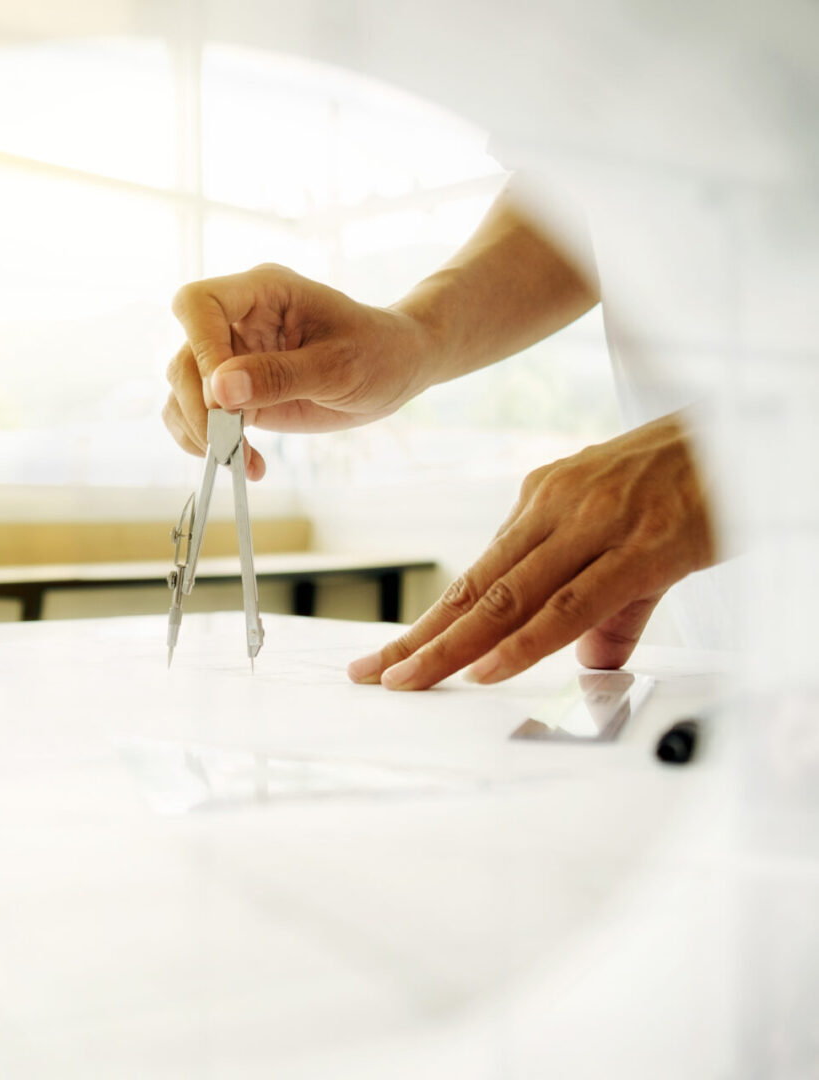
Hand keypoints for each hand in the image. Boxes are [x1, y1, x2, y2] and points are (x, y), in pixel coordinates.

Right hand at [162, 263, 436, 479]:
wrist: (396, 368)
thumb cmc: (378, 352)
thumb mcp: (338, 366)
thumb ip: (279, 376)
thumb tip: (218, 391)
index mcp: (262, 293)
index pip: (199, 304)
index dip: (199, 347)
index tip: (223, 396)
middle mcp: (237, 321)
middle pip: (184, 356)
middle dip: (198, 407)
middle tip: (229, 444)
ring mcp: (231, 357)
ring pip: (182, 390)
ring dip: (201, 432)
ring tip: (241, 460)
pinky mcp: (234, 392)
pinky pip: (196, 416)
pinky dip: (208, 444)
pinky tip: (246, 461)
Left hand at [346, 412, 716, 689]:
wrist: (755, 433)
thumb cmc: (694, 481)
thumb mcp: (634, 539)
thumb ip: (608, 609)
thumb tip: (584, 659)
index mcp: (545, 503)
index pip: (476, 576)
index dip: (429, 622)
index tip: (389, 656)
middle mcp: (556, 508)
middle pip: (475, 589)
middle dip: (419, 639)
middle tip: (373, 676)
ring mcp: (595, 524)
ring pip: (507, 597)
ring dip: (452, 645)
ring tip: (411, 679)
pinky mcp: (642, 546)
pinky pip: (570, 601)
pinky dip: (524, 639)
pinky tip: (489, 666)